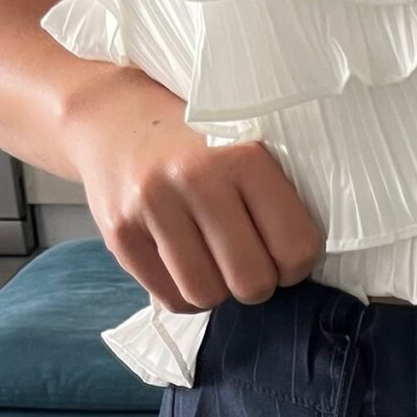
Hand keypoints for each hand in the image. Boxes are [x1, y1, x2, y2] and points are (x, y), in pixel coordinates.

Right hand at [61, 67, 324, 314]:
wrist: (113, 116)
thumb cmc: (196, 143)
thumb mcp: (244, 147)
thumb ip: (275, 199)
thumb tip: (302, 269)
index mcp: (244, 156)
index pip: (296, 249)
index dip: (293, 264)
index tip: (279, 252)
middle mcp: (196, 178)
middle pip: (252, 283)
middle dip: (254, 282)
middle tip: (244, 260)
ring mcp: (152, 206)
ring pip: (207, 296)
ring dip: (215, 289)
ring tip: (209, 258)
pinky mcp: (120, 233)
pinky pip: (171, 300)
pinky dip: (183, 293)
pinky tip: (180, 261)